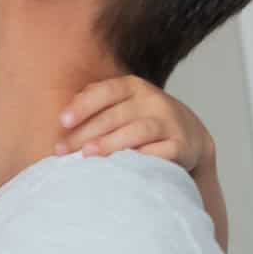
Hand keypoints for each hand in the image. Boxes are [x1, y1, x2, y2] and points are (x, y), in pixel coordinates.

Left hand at [56, 75, 213, 173]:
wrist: (189, 136)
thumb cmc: (139, 120)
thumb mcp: (120, 104)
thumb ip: (94, 104)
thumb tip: (63, 119)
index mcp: (133, 87)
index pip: (106, 91)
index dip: (83, 105)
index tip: (62, 121)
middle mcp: (153, 101)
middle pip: (116, 115)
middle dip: (86, 133)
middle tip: (62, 150)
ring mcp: (171, 122)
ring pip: (138, 131)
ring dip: (111, 143)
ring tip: (87, 155)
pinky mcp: (183, 145)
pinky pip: (162, 152)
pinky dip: (142, 158)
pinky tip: (123, 167)